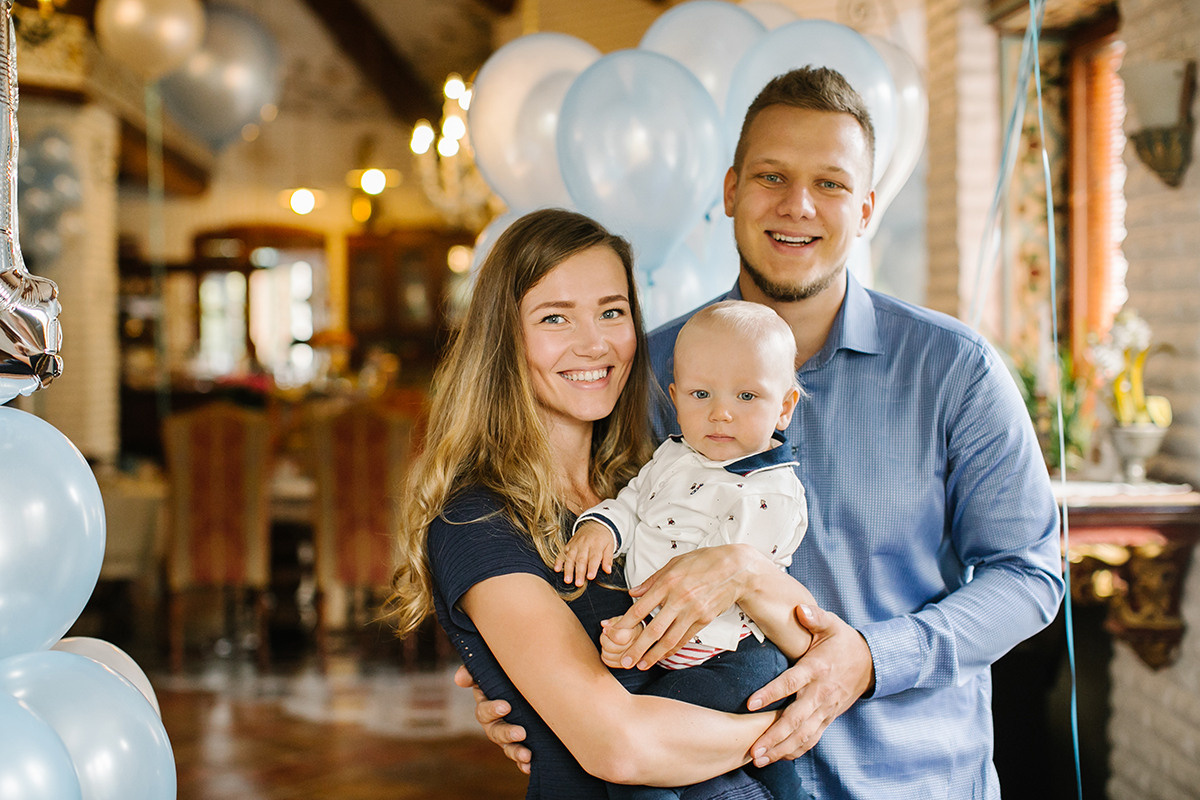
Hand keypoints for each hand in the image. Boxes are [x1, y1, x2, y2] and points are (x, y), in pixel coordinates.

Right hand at [453, 663, 531, 773]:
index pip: (484, 711)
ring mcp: (507, 735)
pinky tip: (529, 767)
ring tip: (527, 756)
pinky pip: (519, 757)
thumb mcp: (492, 667)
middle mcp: (494, 722)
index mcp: (487, 703)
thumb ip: (474, 671)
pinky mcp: (520, 743)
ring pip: (507, 747)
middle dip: (507, 733)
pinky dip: (522, 763)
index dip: (492, 710)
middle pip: (495, 732)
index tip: (506, 707)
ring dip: (515, 752)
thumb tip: (459, 678)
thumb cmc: (506, 672)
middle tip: (521, 732)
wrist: (527, 682)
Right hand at [554, 520, 614, 586]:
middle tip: (578, 583)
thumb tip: (608, 570)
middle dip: (579, 572)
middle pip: (581, 559)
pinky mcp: (568, 545)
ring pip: (570, 558)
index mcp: (596, 545)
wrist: (595, 524)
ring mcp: (575, 545)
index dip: (592, 568)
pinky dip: (558, 561)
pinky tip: (557, 569)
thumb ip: (608, 559)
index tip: (590, 577)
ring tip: (567, 580)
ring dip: (568, 569)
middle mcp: (584, 545)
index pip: (594, 558)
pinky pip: (562, 553)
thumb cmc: (603, 538)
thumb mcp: (610, 546)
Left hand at [598, 616, 640, 668]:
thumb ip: (614, 621)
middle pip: (611, 647)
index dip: (609, 632)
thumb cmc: (631, 626)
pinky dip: (605, 656)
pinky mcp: (627, 665)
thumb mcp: (625, 619)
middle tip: (606, 635)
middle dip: (604, 640)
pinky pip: (609, 662)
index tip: (606, 629)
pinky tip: (610, 650)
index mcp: (637, 633)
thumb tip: (604, 624)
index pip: (618, 637)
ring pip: (609, 656)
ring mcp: (633, 659)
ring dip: (604, 648)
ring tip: (609, 641)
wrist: (643, 637)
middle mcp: (637, 647)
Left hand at [607, 544, 760, 668]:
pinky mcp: (703, 620)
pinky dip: (671, 650)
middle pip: (653, 629)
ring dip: (653, 655)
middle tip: (624, 660)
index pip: (641, 607)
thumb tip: (633, 593)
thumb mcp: (675, 564)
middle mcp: (679, 599)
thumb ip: (652, 580)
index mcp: (668, 582)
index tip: (612, 633)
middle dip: (637, 647)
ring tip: (641, 665)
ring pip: (669, 639)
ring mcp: (692, 611)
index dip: (625, 623)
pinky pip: (684, 639)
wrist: (735, 569)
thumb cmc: (703, 562)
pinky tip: (661, 656)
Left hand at [745, 605, 873, 764]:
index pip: (791, 683)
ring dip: (781, 749)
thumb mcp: (832, 624)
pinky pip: (812, 738)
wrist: (871, 663)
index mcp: (817, 669)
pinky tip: (778, 758)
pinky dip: (796, 750)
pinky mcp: (828, 718)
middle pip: (795, 718)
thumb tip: (800, 608)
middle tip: (753, 748)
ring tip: (759, 759)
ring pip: (803, 734)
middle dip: (773, 735)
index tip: (751, 703)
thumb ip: (815, 616)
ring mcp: (825, 709)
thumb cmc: (843, 642)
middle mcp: (820, 693)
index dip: (771, 694)